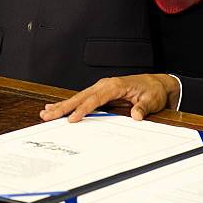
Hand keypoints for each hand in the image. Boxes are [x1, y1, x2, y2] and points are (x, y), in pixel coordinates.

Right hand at [39, 74, 180, 122]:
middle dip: (65, 106)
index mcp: (116, 85)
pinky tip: (57, 109)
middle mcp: (106, 84)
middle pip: (82, 96)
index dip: (83, 109)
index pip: (96, 98)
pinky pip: (83, 99)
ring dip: (63, 105)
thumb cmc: (153, 91)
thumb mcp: (152, 100)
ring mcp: (102, 88)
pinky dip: (70, 104)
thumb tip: (136, 115)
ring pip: (79, 97)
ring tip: (46, 113)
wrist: (157, 85)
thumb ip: (143, 107)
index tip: (72, 118)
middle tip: (48, 115)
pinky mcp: (101, 93)